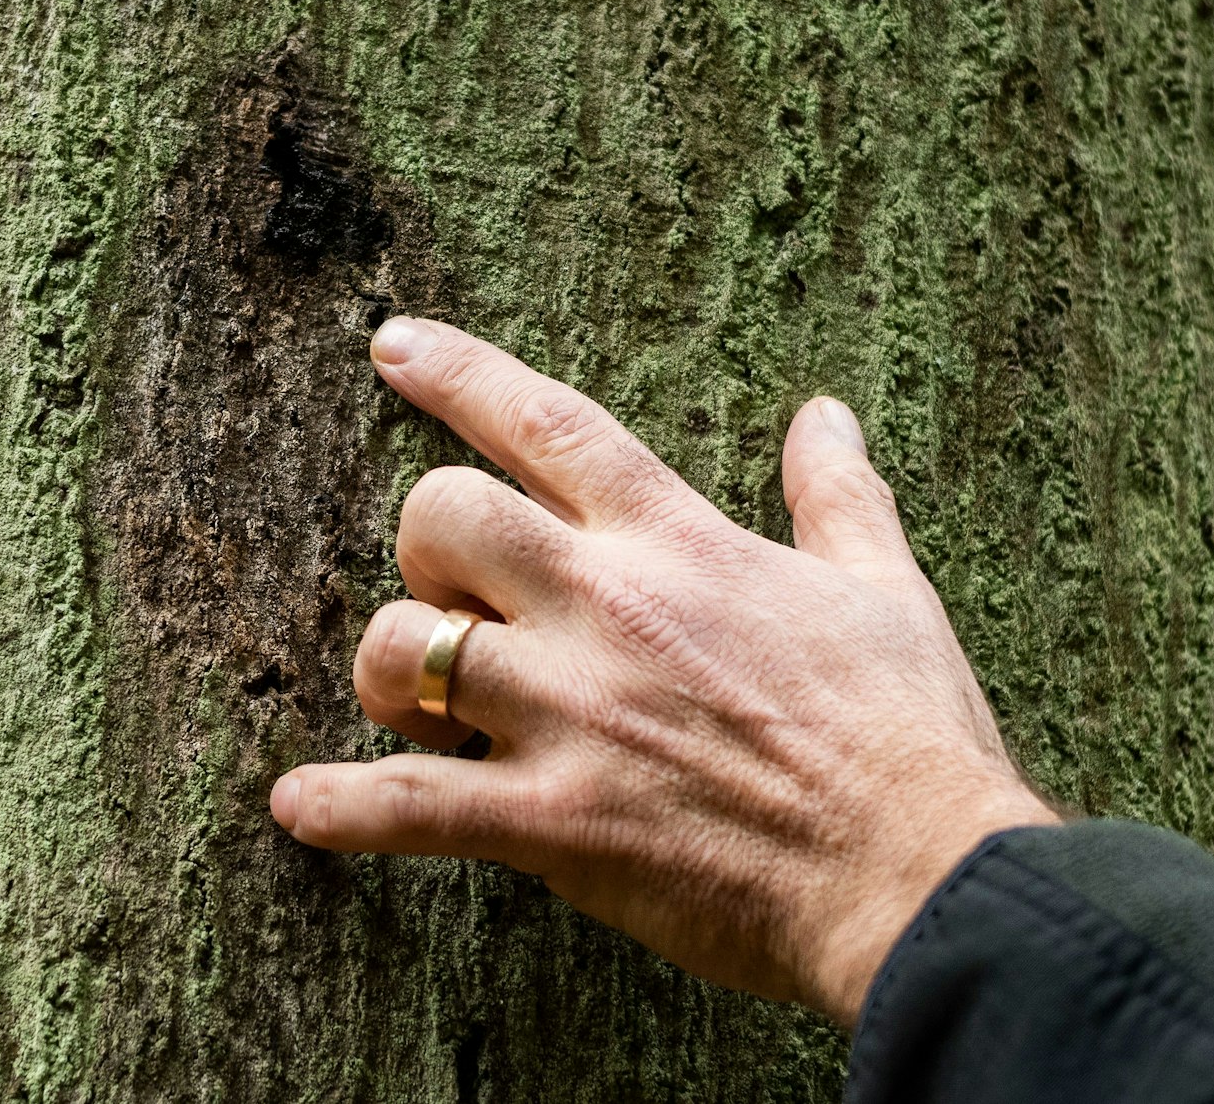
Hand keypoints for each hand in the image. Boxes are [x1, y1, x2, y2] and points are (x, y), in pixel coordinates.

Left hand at [269, 319, 1057, 1025]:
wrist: (915, 870)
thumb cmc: (907, 729)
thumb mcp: (885, 583)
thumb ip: (838, 492)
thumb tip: (827, 413)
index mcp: (680, 543)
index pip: (547, 424)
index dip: (458, 373)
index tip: (392, 343)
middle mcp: (607, 608)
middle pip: (442, 518)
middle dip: (423, 547)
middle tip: (458, 597)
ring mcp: (571, 713)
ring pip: (403, 647)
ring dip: (386, 669)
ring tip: (411, 703)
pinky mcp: (552, 821)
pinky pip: (407, 805)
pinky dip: (340, 808)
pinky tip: (298, 806)